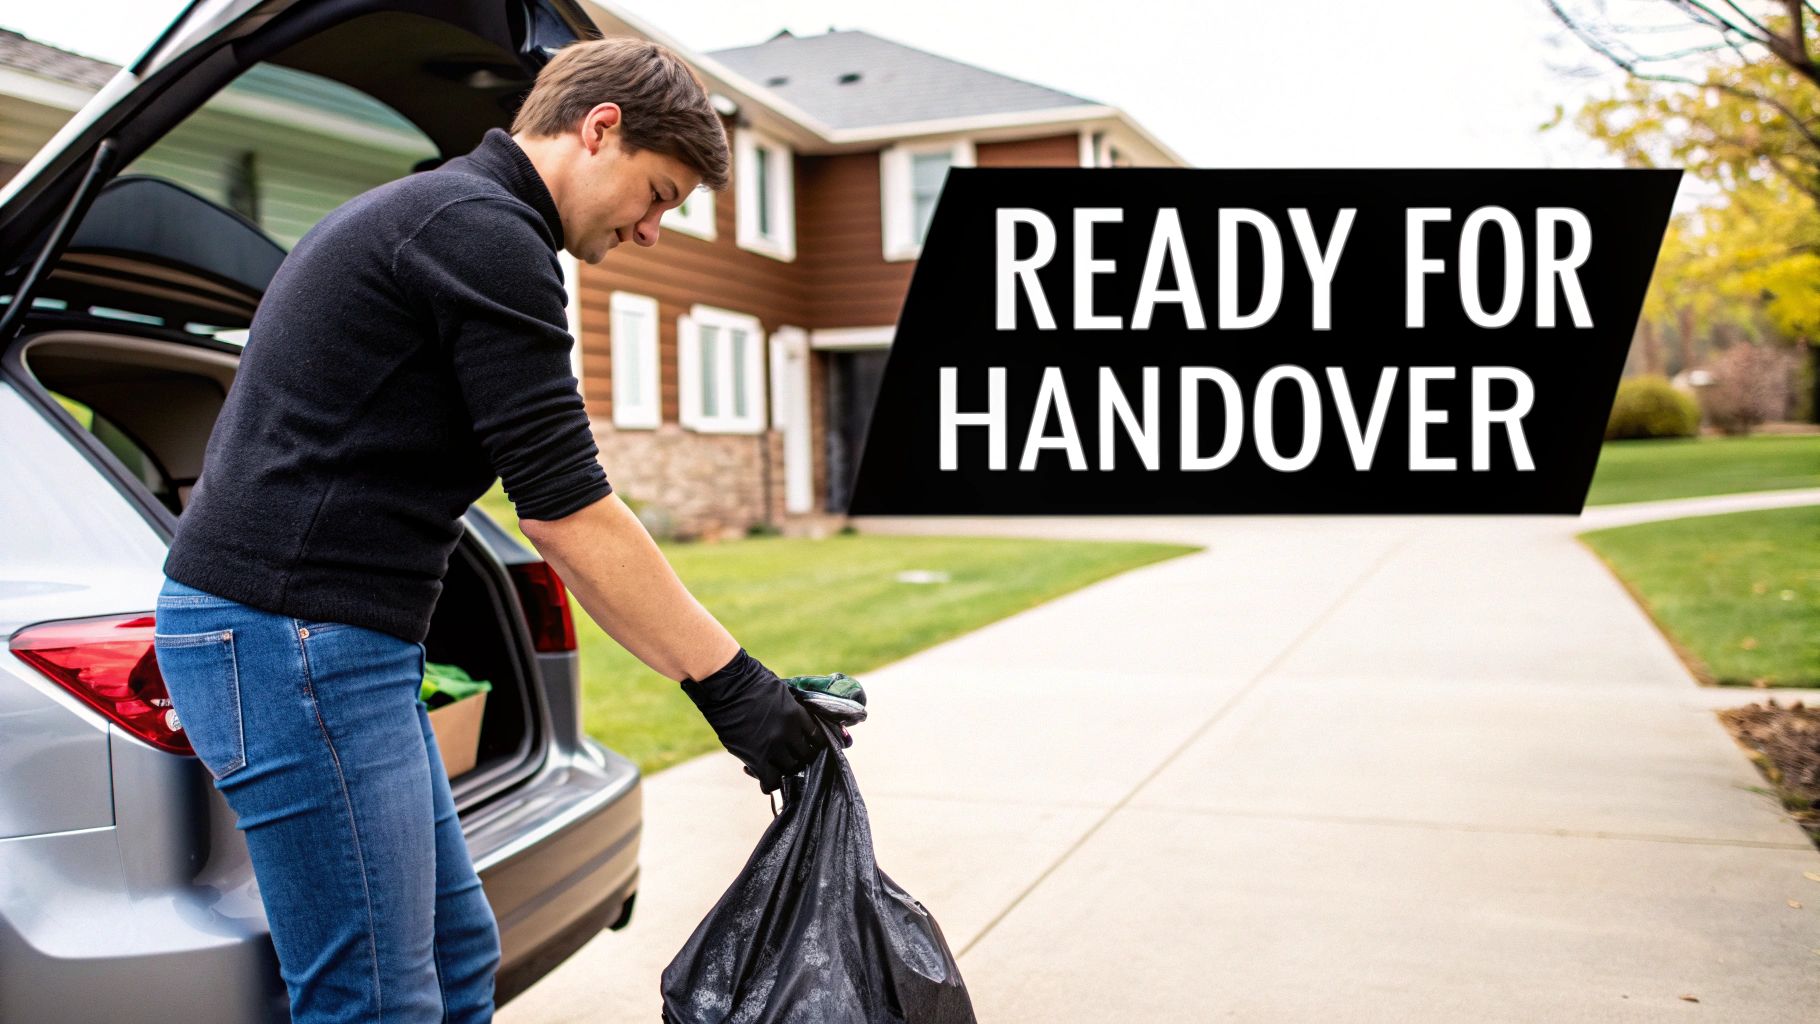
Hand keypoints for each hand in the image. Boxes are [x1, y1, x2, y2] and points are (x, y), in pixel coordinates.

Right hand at [680, 647, 826, 792]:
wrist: (724, 686)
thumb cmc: (748, 680)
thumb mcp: (779, 690)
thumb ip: (791, 707)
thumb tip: (798, 718)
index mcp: (796, 714)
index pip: (816, 737)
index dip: (812, 742)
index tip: (805, 743)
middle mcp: (788, 732)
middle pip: (805, 755)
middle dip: (799, 756)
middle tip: (789, 755)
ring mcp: (772, 746)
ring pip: (789, 769)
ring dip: (783, 768)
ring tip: (774, 764)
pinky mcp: (755, 758)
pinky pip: (770, 781)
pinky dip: (769, 782)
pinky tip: (762, 776)